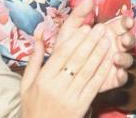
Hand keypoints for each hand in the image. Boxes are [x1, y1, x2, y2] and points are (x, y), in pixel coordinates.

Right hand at [21, 0, 134, 117]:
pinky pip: (93, 86)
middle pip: (76, 60)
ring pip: (87, 71)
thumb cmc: (33, 107)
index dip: (75, 40)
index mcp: (43, 79)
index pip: (61, 54)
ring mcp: (69, 97)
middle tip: (101, 28)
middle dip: (90, 42)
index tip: (85, 27)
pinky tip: (109, 61)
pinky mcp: (80, 106)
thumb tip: (38, 37)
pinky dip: (102, 72)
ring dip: (99, 54)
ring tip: (107, 40)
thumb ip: (33, 61)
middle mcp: (56, 87)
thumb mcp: (26, 85)